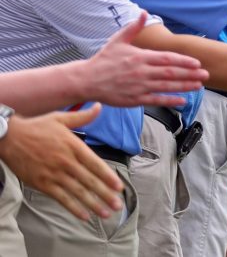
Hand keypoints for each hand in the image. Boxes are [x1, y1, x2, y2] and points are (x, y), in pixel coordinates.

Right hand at [0, 105, 122, 220]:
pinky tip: (84, 216)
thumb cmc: (37, 127)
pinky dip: (73, 207)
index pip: (95, 164)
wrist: (9, 137)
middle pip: (89, 181)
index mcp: (73, 146)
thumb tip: (99, 107)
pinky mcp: (42, 184)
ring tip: (106, 213)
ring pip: (77, 192)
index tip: (119, 187)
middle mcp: (66, 162)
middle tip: (118, 205)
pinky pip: (60, 198)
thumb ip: (82, 117)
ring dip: (93, 204)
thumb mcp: (61, 118)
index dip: (108, 177)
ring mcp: (53, 174)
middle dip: (105, 194)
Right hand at [81, 12, 208, 107]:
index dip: (183, 61)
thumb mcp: (118, 40)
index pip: (167, 59)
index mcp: (140, 57)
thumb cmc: (104, 59)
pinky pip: (156, 100)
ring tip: (199, 85)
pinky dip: (170, 101)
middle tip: (206, 75)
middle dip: (190, 74)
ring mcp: (139, 86)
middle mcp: (141, 72)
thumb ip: (134, 28)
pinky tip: (183, 101)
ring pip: (166, 87)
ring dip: (184, 86)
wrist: (86, 80)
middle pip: (170, 73)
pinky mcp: (134, 99)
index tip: (197, 63)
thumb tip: (144, 12)